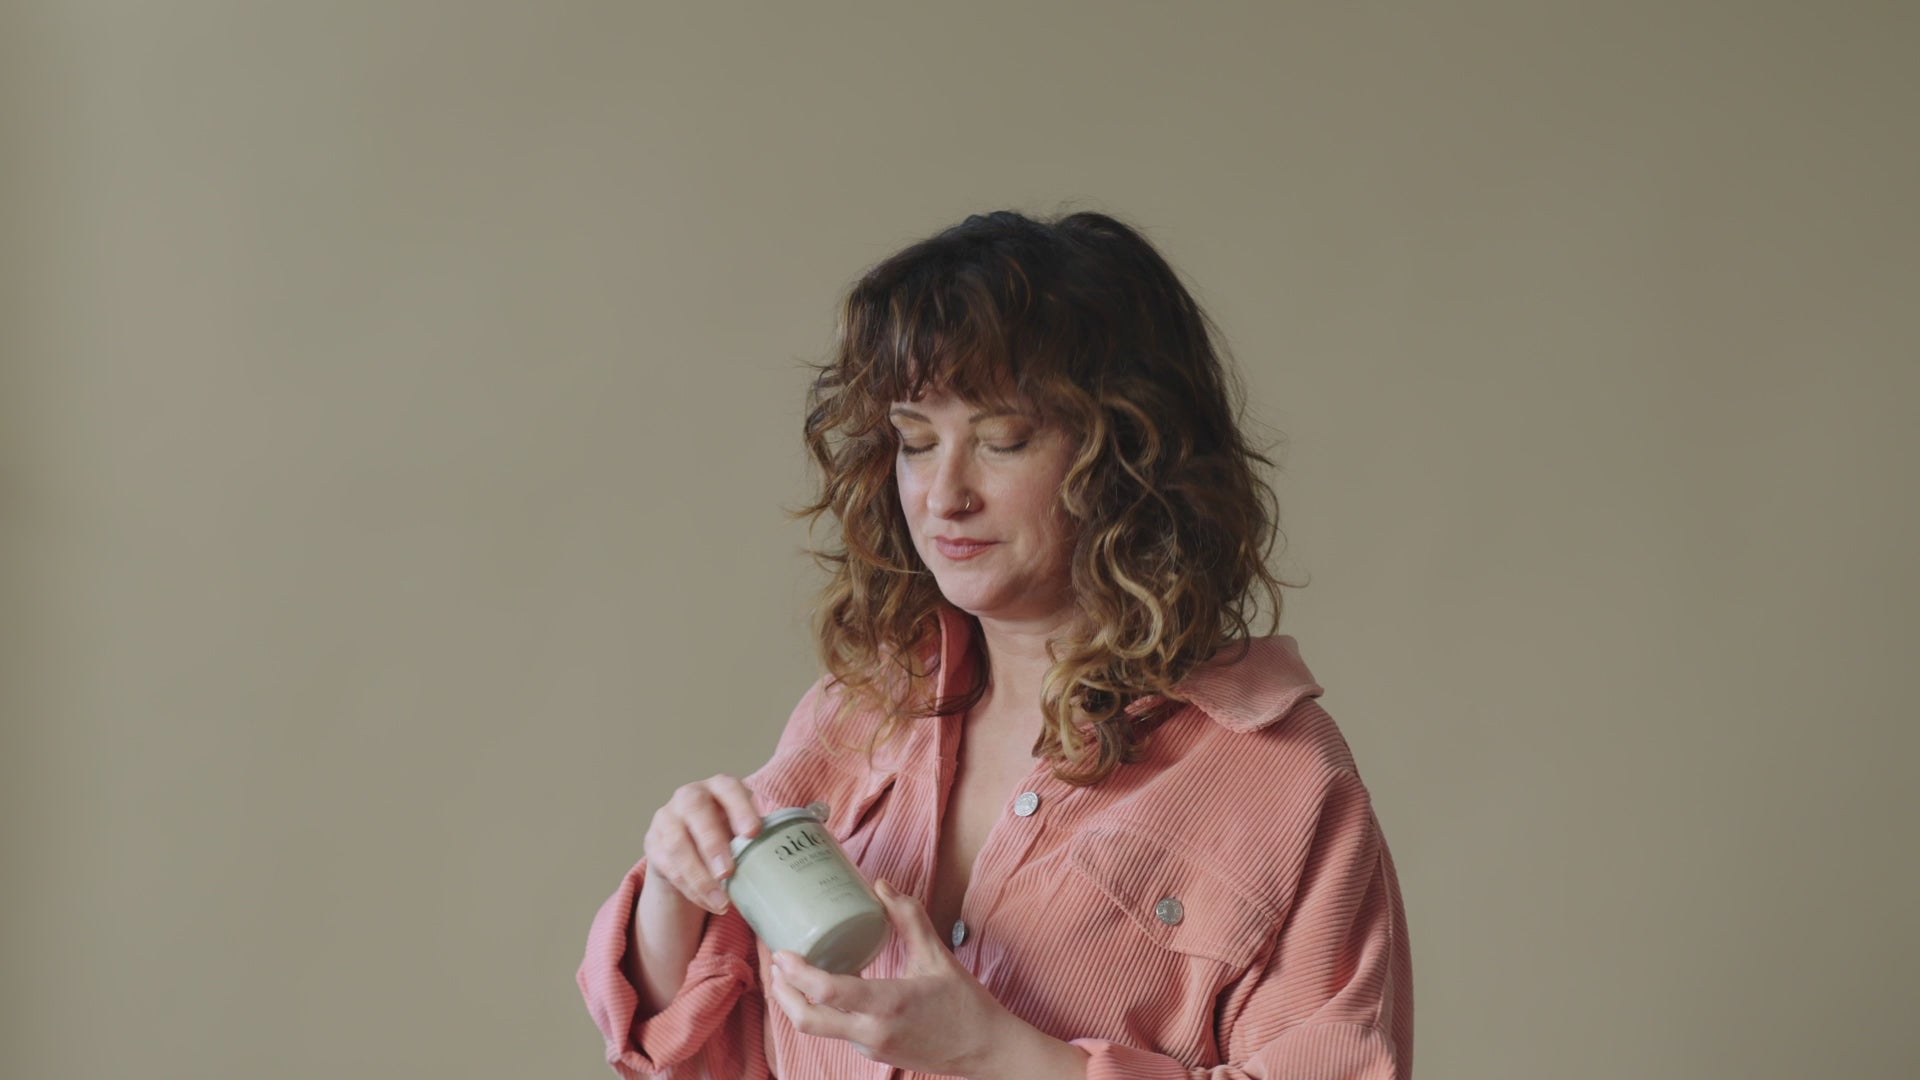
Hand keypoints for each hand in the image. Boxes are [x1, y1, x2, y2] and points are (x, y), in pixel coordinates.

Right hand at [642, 774, 764, 913]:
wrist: (687, 845)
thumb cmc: (725, 834)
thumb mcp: (740, 828)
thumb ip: (758, 836)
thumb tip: (787, 858)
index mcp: (718, 787)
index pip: (728, 788)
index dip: (740, 808)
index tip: (753, 832)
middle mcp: (689, 796)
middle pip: (696, 810)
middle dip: (712, 843)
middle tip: (728, 872)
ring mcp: (667, 818)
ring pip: (678, 845)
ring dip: (700, 877)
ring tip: (721, 902)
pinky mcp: (653, 843)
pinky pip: (669, 867)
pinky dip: (690, 889)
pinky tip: (708, 903)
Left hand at [766, 878, 1012, 1075]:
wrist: (985, 1051)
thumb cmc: (964, 1003)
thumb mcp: (937, 955)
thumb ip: (908, 918)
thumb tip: (881, 886)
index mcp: (888, 1004)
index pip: (829, 993)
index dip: (798, 974)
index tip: (782, 953)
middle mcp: (873, 1032)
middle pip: (809, 1021)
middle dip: (783, 994)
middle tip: (776, 964)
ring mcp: (871, 1048)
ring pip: (820, 1029)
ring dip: (799, 1003)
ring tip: (791, 973)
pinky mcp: (874, 1054)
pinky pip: (839, 1032)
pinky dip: (824, 1010)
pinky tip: (826, 989)